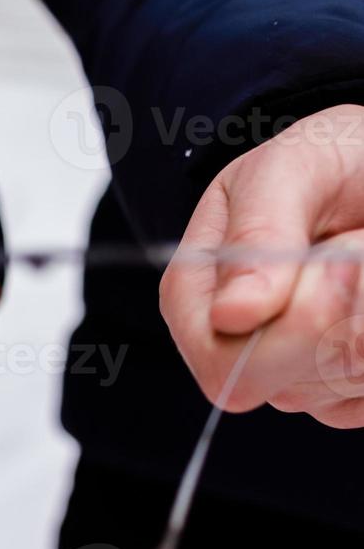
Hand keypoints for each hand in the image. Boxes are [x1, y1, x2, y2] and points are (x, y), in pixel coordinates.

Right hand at [159, 104, 363, 426]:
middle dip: (343, 314)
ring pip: (339, 385)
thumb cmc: (333, 161)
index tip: (337, 263)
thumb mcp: (294, 165)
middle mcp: (240, 343)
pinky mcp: (345, 387)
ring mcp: (296, 371)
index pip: (221, 364)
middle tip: (356, 246)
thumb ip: (260, 228)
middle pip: (285, 385)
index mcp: (200, 294)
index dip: (286, 331)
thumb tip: (232, 314)